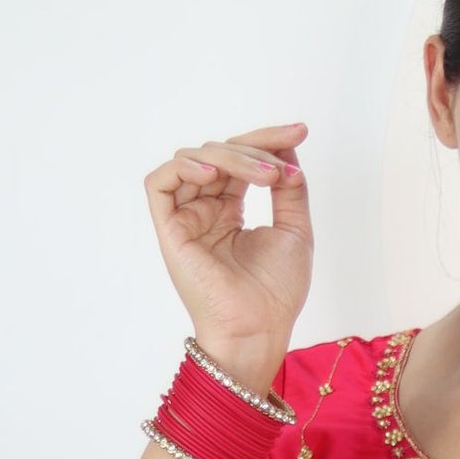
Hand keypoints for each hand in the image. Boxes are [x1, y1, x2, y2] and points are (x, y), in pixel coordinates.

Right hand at [143, 121, 312, 393]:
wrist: (259, 327)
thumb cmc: (277, 291)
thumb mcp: (295, 229)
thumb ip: (289, 188)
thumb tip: (287, 147)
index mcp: (231, 210)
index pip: (242, 160)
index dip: (268, 140)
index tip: (299, 131)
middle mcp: (205, 209)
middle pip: (220, 153)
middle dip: (255, 149)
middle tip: (283, 170)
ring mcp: (186, 218)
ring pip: (195, 160)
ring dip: (232, 158)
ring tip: (264, 176)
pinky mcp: (169, 229)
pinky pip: (160, 183)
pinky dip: (184, 168)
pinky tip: (213, 174)